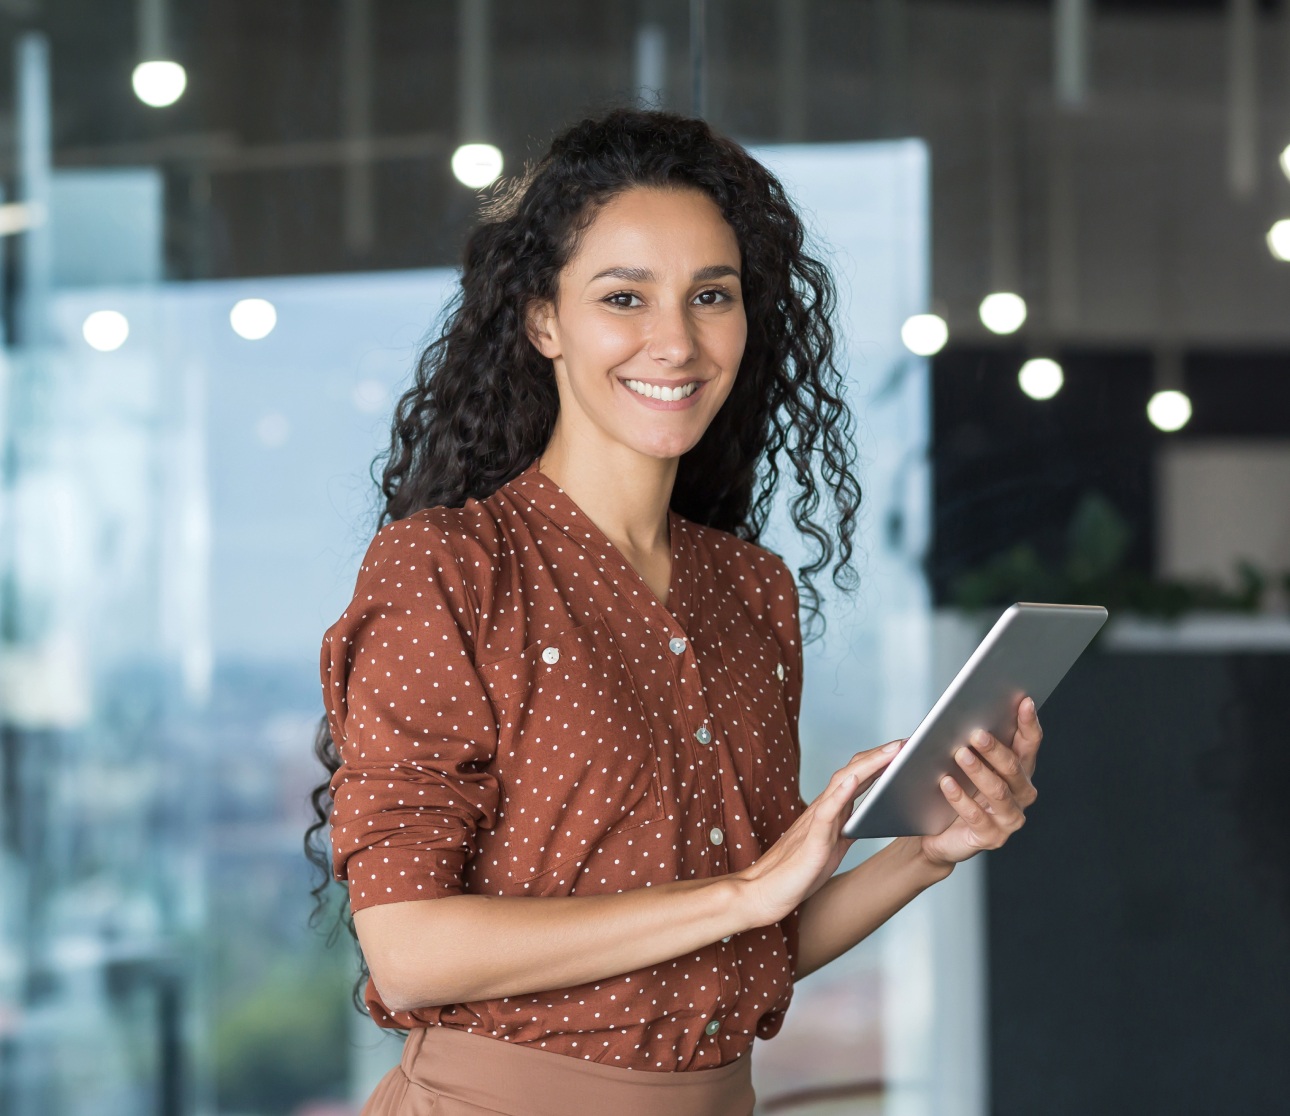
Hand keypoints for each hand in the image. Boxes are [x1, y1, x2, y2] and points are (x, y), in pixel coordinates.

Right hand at [734, 739, 904, 926]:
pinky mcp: (811, 840)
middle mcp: (823, 809)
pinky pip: (826, 813)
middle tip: (907, 741)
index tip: (905, 749)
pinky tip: (853, 780)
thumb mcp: (832, 847)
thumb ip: (847, 827)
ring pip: (842, 783)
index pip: (857, 777)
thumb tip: (872, 816)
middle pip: (853, 772)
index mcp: (831, 811)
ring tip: (892, 751)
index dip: (881, 761)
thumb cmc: (797, 873)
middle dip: (881, 755)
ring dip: (868, 765)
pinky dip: (840, 793)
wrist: (763, 893)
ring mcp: (815, 821)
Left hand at [918, 695, 1041, 869]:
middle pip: (1013, 767)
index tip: (1024, 701)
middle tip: (975, 733)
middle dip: (995, 748)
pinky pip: (977, 817)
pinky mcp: (992, 837)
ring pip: (998, 791)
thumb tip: (956, 715)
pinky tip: (946, 784)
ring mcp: (1009, 818)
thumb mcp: (955, 761)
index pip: (1029, 743)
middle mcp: (1020, 793)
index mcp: (1018, 769)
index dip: (1029, 722)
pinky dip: (961, 799)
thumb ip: (961, 741)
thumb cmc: (949, 789)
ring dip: (978, 771)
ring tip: (959, 755)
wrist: (934, 833)